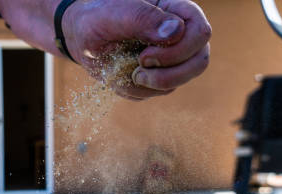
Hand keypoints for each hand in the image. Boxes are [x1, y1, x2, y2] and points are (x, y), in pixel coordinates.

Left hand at [62, 0, 211, 99]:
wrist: (80, 37)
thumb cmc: (97, 18)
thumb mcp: (114, 14)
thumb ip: (142, 19)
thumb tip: (175, 32)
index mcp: (176, 11)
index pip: (200, 33)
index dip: (178, 51)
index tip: (144, 55)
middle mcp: (179, 35)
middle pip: (198, 62)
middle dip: (168, 75)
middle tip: (138, 71)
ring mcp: (170, 59)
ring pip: (178, 83)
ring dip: (148, 85)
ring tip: (126, 72)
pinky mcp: (156, 77)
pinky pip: (155, 93)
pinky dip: (134, 90)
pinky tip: (120, 76)